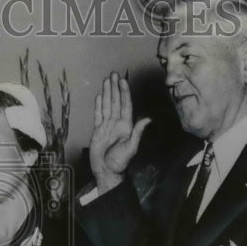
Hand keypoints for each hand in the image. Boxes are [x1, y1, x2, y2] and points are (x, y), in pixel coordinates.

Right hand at [89, 72, 150, 193]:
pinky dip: (99, 105)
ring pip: (107, 105)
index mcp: (126, 126)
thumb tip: (148, 118)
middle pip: (116, 102)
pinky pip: (98, 115)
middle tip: (113, 74)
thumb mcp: (131, 148)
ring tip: (106, 81)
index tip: (122, 81)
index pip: (125, 105)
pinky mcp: (98, 130)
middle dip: (115, 88)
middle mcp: (117, 123)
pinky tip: (100, 96)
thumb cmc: (119, 162)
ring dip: (107, 93)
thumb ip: (137, 132)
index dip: (124, 92)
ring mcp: (107, 126)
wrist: (106, 171)